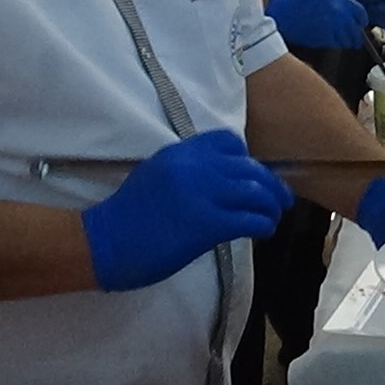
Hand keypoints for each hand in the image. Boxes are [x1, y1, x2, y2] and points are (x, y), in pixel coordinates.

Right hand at [80, 129, 293, 291]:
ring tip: (274, 217)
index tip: (252, 177)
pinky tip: (263, 231)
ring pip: (256, 192)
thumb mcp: (157, 175)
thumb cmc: (127, 216)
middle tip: (282, 200)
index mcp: (181, 152)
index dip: (248, 159)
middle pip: (250, 168)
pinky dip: (264, 225)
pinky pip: (250, 219)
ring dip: (272, 206)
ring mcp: (201, 194)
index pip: (229, 141)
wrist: (103, 242)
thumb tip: (222, 181)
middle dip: (271, 185)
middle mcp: (194, 166)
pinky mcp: (206, 224)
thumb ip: (188, 171)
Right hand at [266, 0, 369, 48]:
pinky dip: (338, 43)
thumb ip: (341, 2)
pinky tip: (334, 39)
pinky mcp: (325, 41)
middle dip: (357, 32)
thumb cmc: (301, 1)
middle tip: (355, 33)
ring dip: (349, 40)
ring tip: (345, 37)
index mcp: (340, 2)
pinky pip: (338, 44)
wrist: (285, 12)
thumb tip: (351, 9)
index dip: (361, 19)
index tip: (360, 21)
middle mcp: (340, 17)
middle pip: (357, 30)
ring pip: (349, 40)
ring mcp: (333, 30)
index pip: (361, 14)